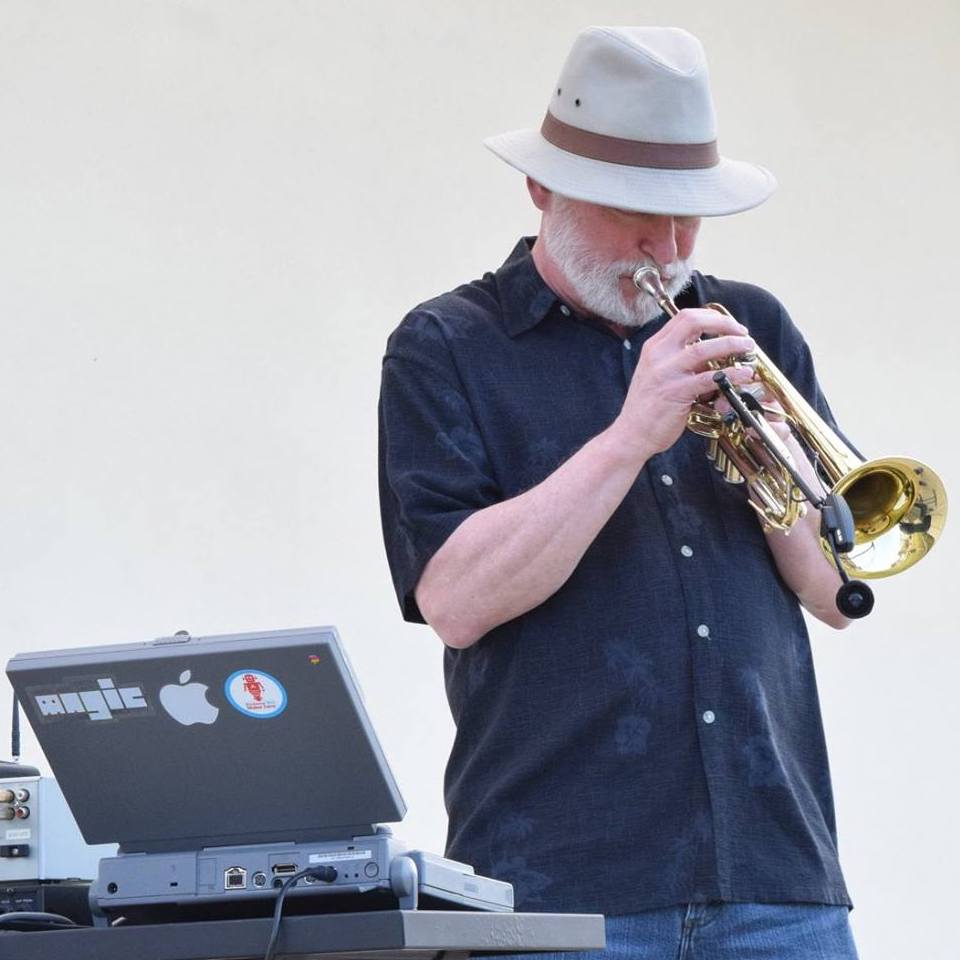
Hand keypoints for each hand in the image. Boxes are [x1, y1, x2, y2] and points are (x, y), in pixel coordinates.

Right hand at [615, 307, 756, 457]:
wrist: (632, 434)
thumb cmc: (648, 408)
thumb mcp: (658, 373)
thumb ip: (681, 359)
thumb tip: (713, 352)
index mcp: (654, 347)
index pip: (685, 316)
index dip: (712, 316)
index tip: (730, 325)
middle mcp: (658, 355)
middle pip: (694, 322)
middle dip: (724, 324)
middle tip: (743, 333)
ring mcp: (666, 373)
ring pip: (704, 348)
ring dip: (732, 345)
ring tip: (748, 349)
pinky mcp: (675, 392)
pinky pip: (708, 378)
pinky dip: (730, 374)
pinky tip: (743, 375)